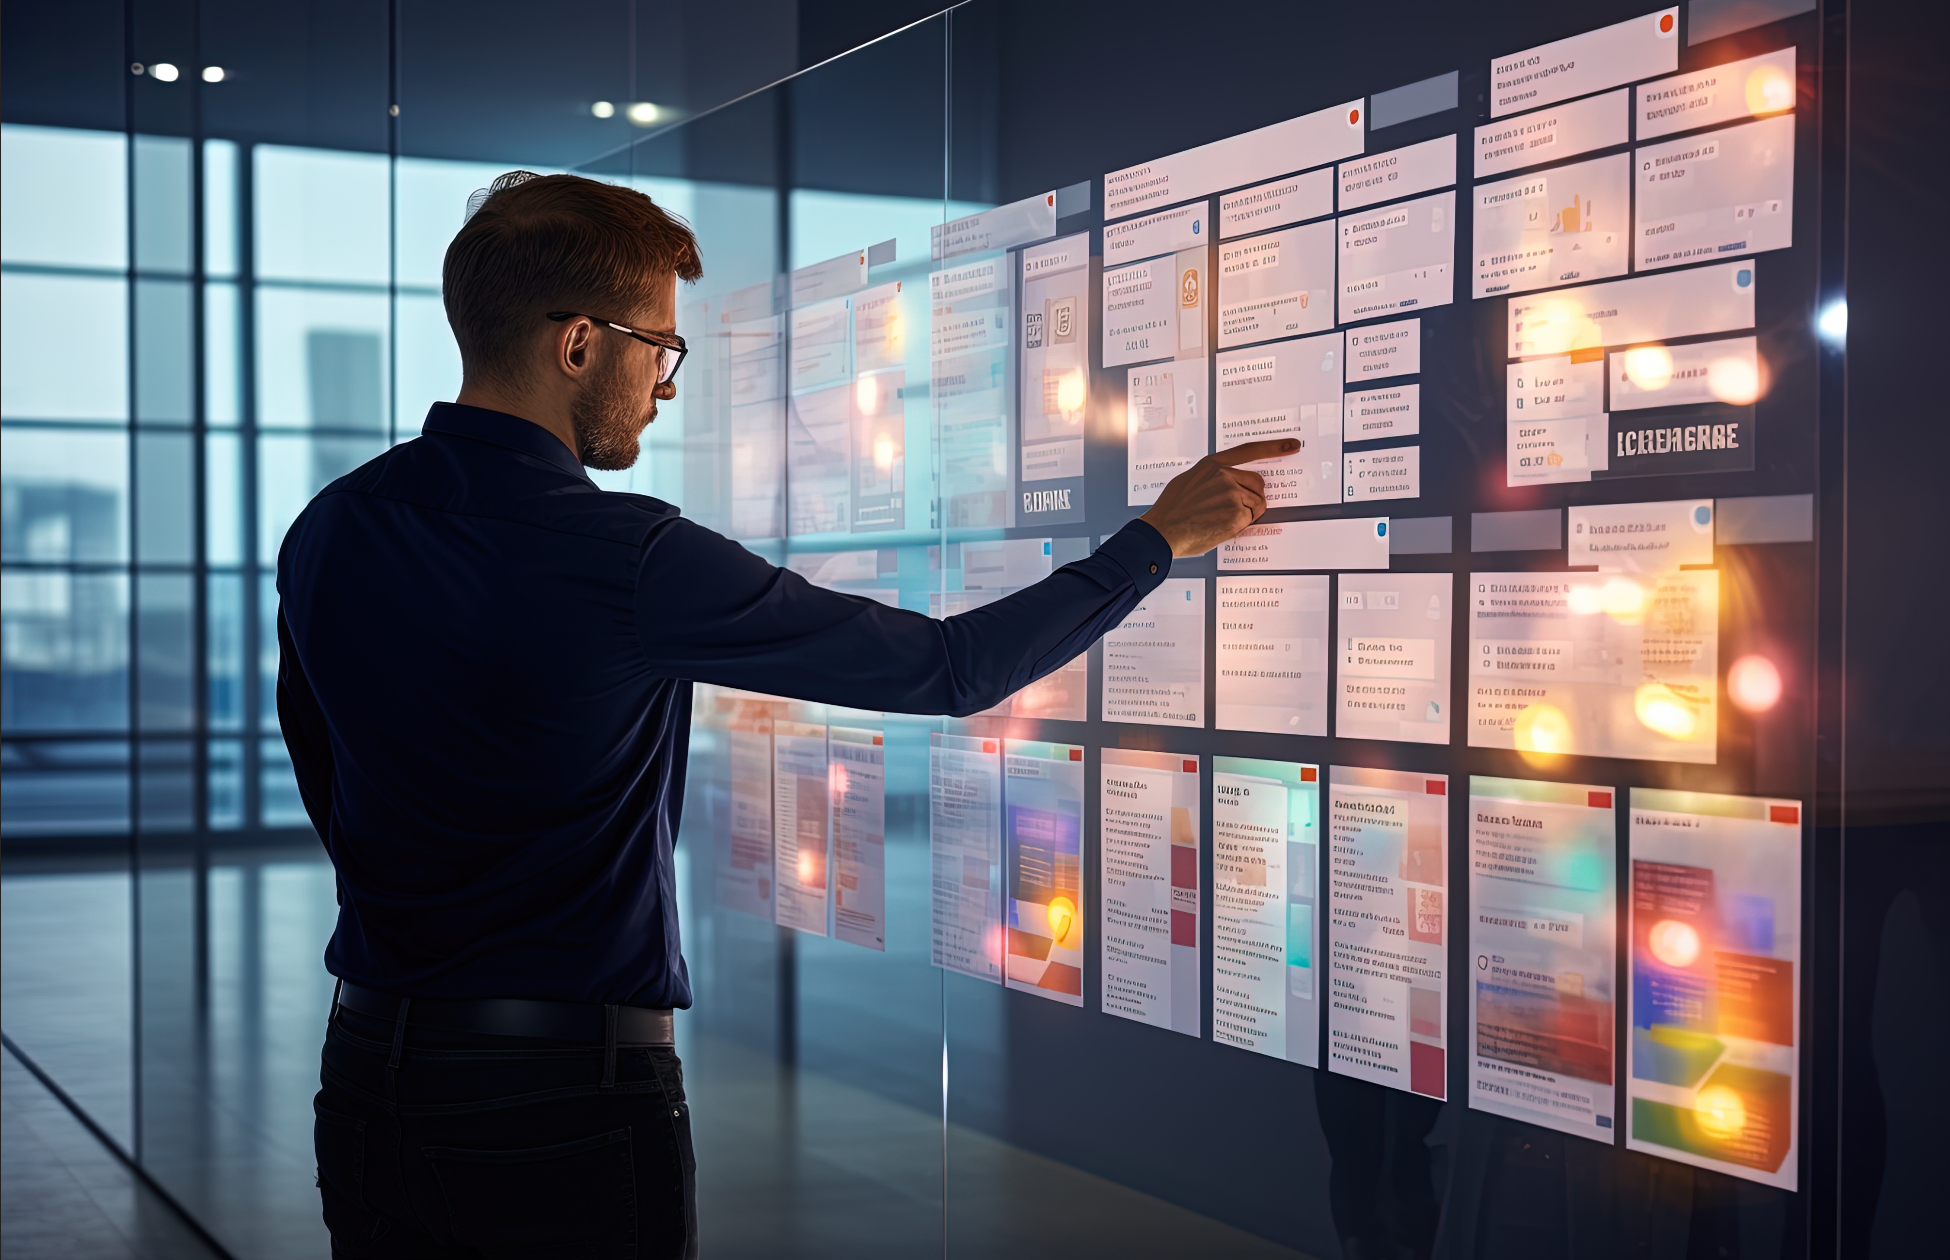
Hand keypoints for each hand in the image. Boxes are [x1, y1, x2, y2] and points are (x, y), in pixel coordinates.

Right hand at [1139, 438, 1299, 557]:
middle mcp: (1224, 475)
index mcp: (1212, 464)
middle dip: (1252, 497)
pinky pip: (1250, 520)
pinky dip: (1240, 526)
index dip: (1274, 447)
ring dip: (1244, 514)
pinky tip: (1219, 527)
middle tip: (1230, 511)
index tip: (1292, 445)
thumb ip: (1211, 477)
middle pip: (1257, 484)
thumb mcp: (1188, 481)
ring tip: (1218, 520)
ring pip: (1255, 504)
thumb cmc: (1172, 510)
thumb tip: (1226, 483)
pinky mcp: (1237, 513)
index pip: (1249, 450)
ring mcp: (1232, 493)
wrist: (1163, 531)